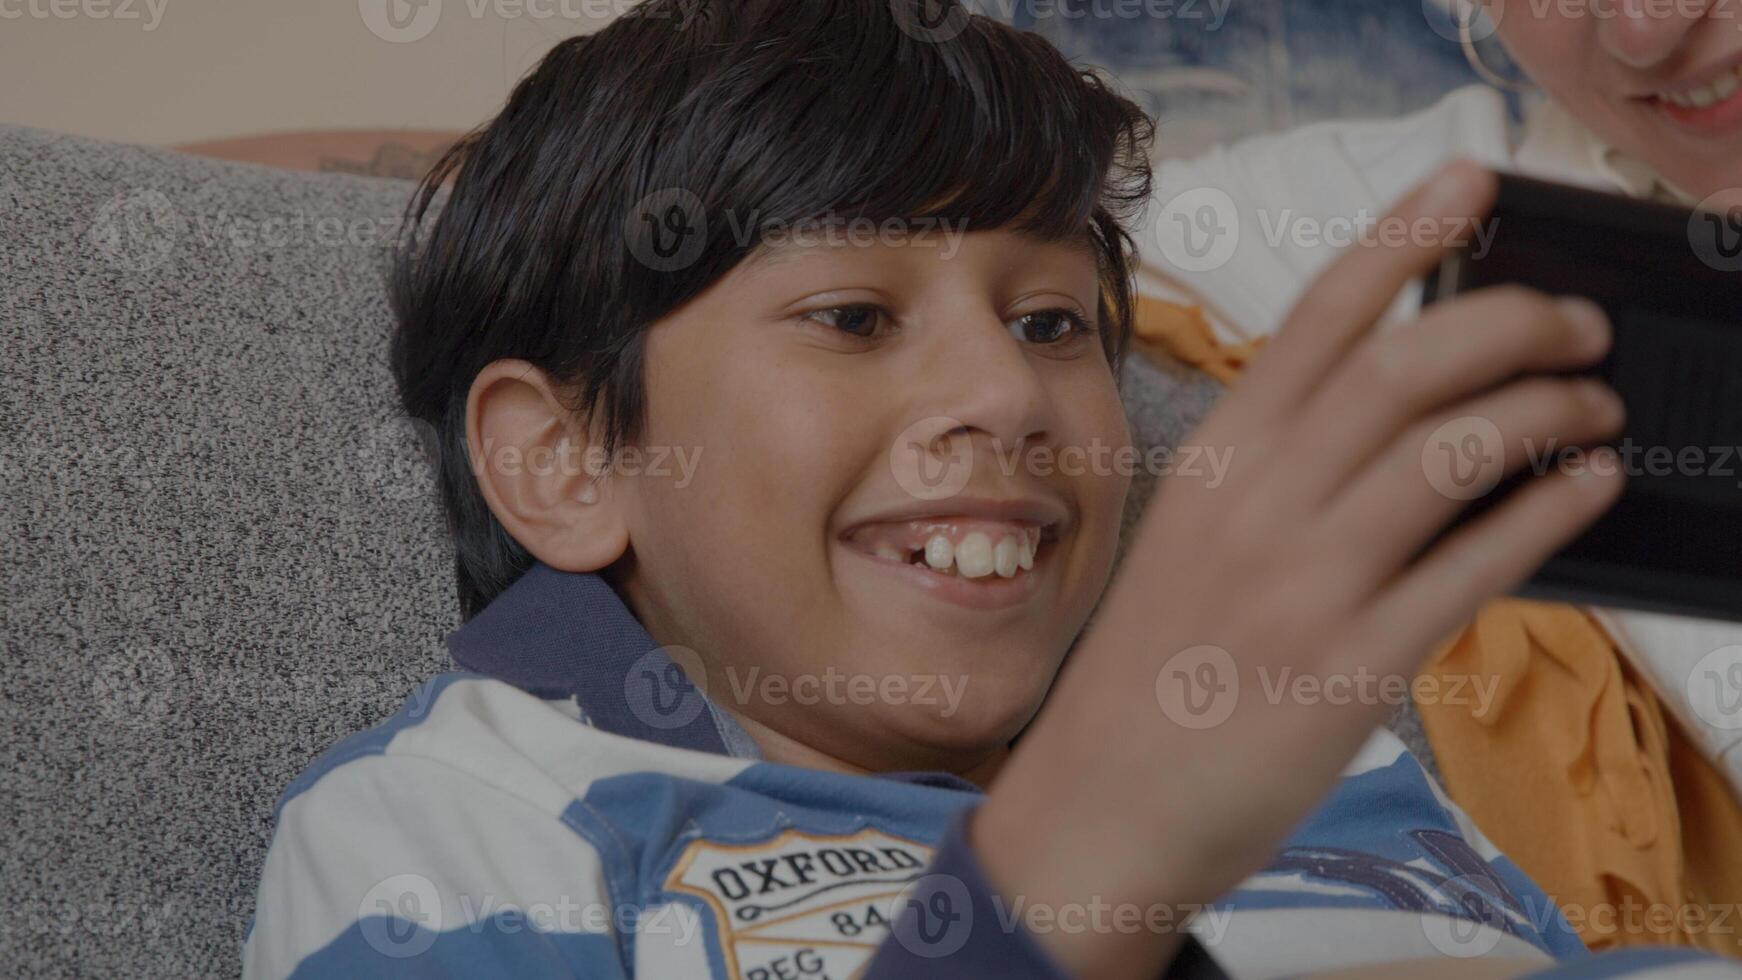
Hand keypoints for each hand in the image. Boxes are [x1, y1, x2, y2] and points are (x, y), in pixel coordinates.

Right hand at [974, 161, 1625, 979]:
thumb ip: (1278, 475)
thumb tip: (1397, 419)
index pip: (1317, 319)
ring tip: (1595, 407)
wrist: (1101, 804)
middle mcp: (1258, 505)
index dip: (1401, 238)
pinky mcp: (1350, 667)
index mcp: (1216, 461)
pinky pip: (1472, 569)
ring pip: (1450, 453)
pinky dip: (1547, 513)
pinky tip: (1589, 487)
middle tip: (1575, 321)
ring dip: (1546, 411)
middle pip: (1402, 367)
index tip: (1468, 179)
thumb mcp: (1192, 540)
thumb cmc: (1149, 670)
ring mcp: (1303, 584)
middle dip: (1511, 320)